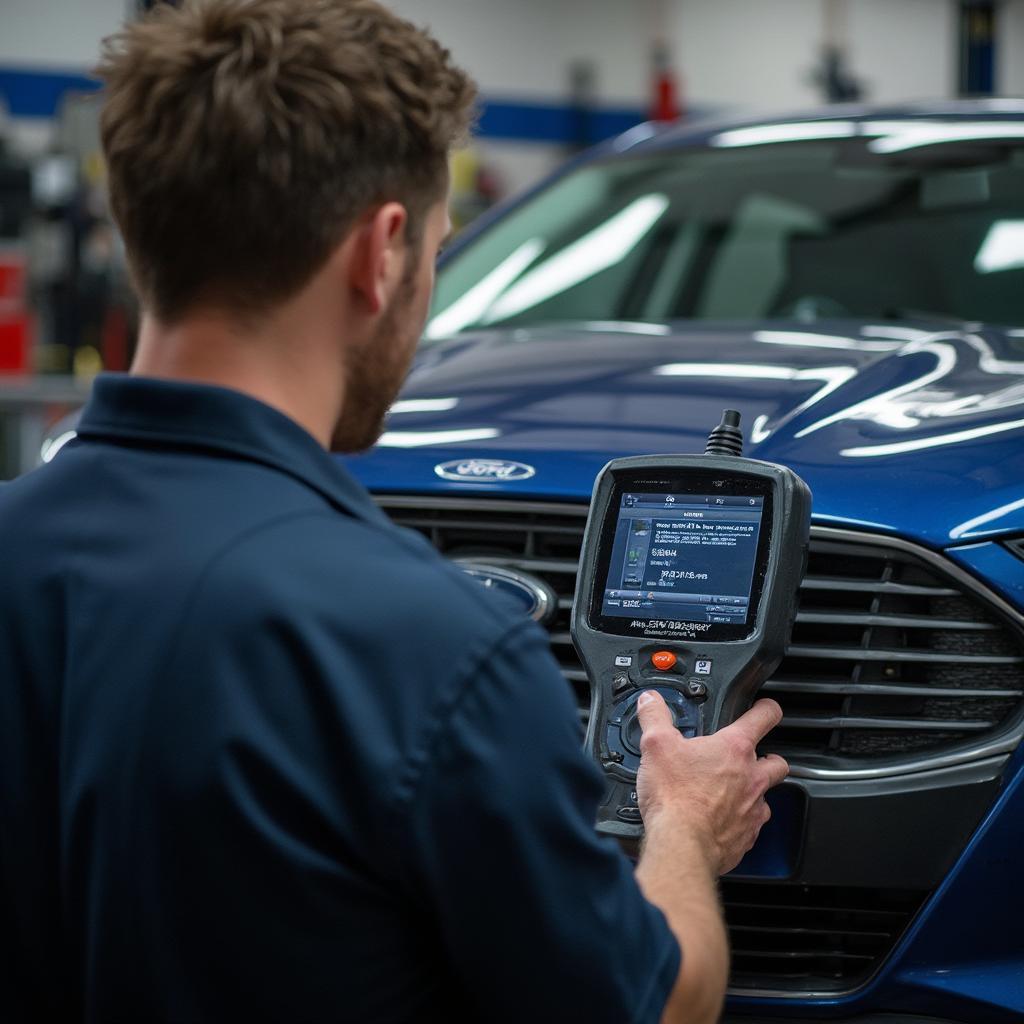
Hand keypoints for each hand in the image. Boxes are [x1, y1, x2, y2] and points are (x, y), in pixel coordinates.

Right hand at [634, 693, 788, 875]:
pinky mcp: (746, 837)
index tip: (765, 709)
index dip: (766, 708)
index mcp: (734, 749)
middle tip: (751, 758)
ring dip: (753, 792)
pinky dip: (740, 822)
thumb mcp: (656, 745)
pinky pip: (752, 826)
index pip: (765, 717)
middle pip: (777, 761)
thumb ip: (655, 717)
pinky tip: (720, 821)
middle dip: (768, 757)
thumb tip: (650, 700)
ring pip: (766, 796)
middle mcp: (751, 778)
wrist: (681, 845)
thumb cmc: (675, 796)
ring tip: (729, 793)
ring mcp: (752, 809)